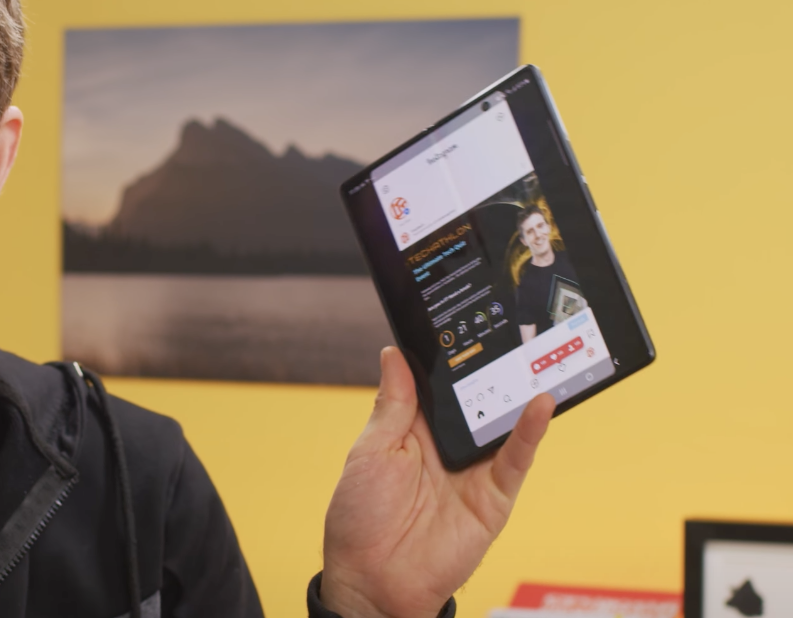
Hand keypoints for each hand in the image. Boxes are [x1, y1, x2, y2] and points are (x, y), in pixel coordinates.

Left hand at [320, 347, 553, 617]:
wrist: (373, 582)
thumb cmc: (360, 519)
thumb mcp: (370, 451)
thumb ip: (394, 405)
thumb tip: (394, 354)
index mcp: (414, 430)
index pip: (438, 386)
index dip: (447, 357)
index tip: (460, 317)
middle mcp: (447, 446)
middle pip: (476, 399)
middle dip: (491, 368)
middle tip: (511, 327)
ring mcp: (473, 470)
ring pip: (501, 424)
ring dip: (518, 392)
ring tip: (536, 354)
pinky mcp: (493, 496)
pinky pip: (515, 460)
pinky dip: (530, 432)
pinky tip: (540, 404)